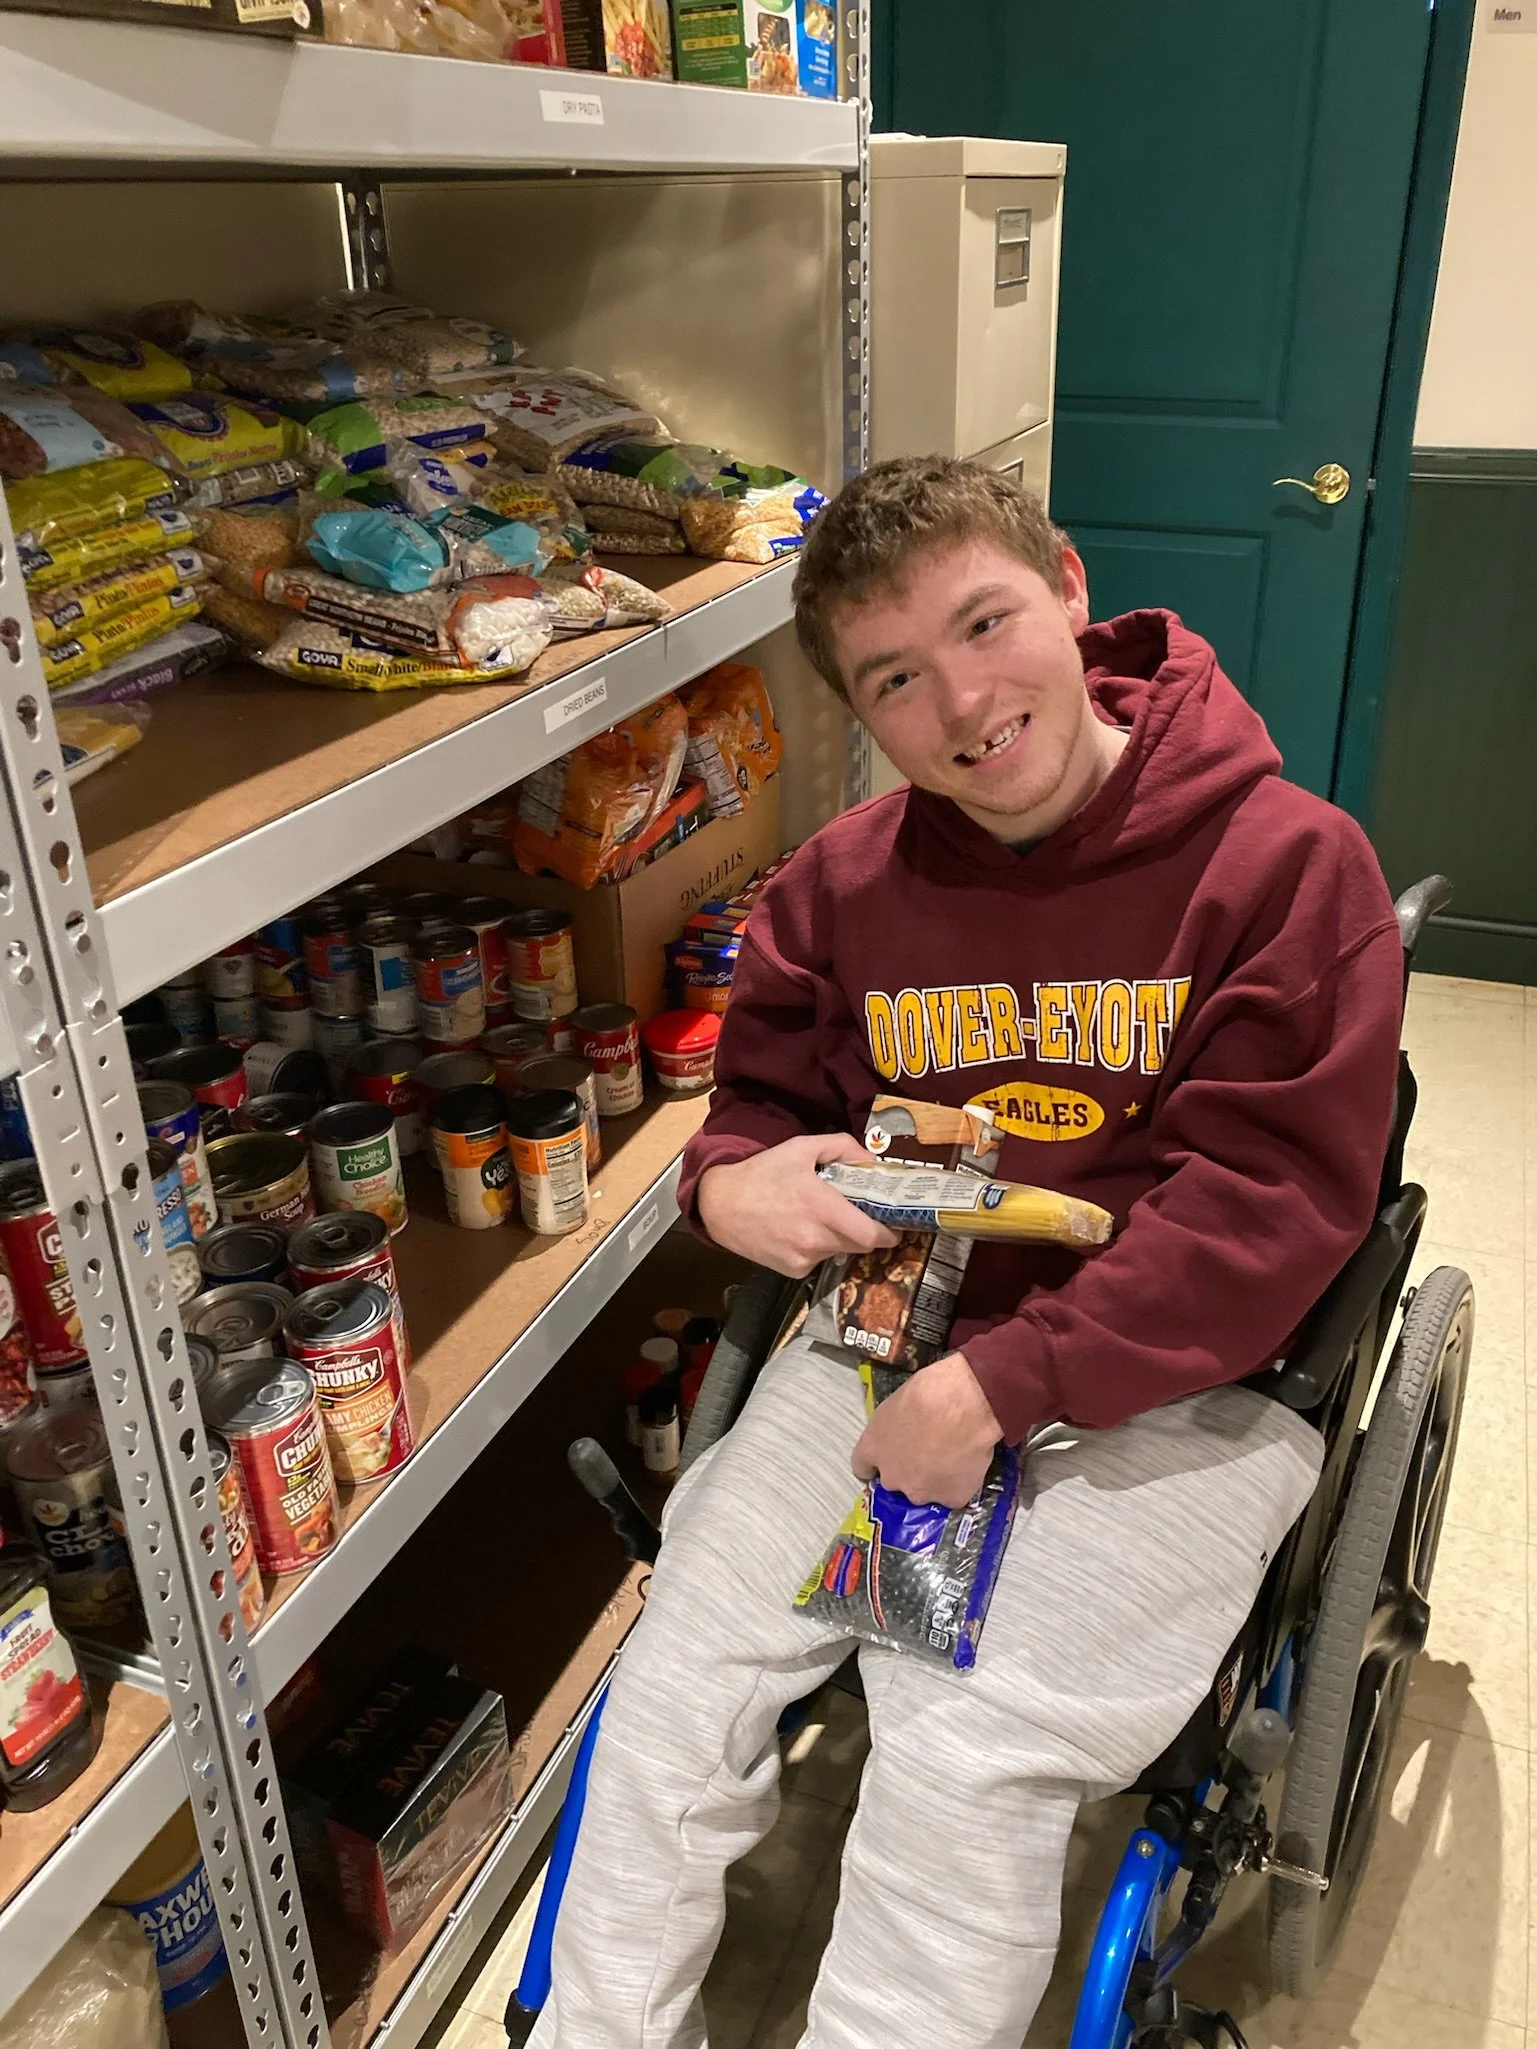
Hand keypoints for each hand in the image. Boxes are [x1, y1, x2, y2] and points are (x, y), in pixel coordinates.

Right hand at [696, 1132, 898, 1277]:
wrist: (719, 1205)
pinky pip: (819, 1260)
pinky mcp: (793, 1271)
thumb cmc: (761, 1173)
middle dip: (865, 1231)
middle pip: (860, 1245)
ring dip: (840, 1238)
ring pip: (839, 1251)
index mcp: (821, 1207)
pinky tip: (800, 1230)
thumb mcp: (801, 1147)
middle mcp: (815, 1238)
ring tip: (821, 1218)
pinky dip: (818, 1247)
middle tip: (860, 1214)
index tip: (893, 1224)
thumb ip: (843, 1147)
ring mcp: (804, 1258)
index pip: (871, 1235)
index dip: (888, 1233)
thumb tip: (872, 1160)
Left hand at [852, 1352, 1001, 1509]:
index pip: (862, 1467)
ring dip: (933, 1480)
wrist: (966, 1404)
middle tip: (929, 1450)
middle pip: (895, 1482)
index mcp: (872, 1447)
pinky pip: (952, 1495)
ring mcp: (920, 1491)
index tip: (890, 1456)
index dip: (879, 1461)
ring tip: (952, 1457)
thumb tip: (903, 1430)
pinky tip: (968, 1464)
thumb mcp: (897, 1402)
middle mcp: (892, 1476)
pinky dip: (959, 1484)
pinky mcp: (949, 1499)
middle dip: (908, 1471)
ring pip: (924, 1491)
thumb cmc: (932, 1390)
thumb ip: (893, 1427)